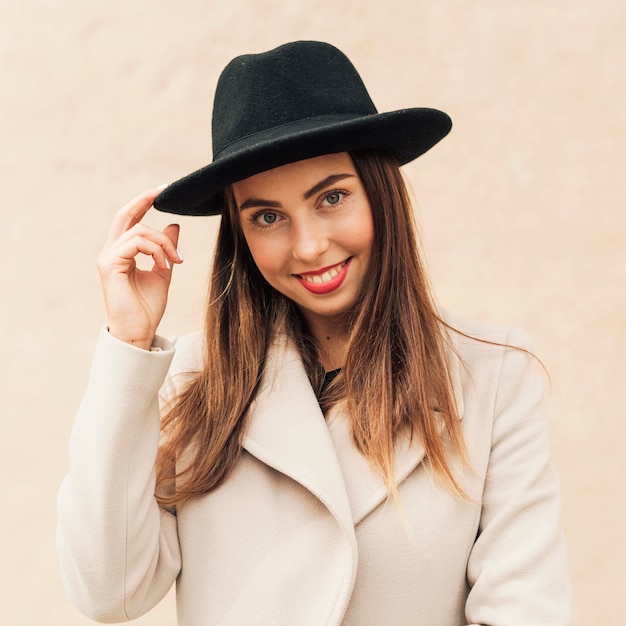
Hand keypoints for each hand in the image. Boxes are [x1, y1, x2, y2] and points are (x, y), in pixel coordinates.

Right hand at [96, 187, 182, 349]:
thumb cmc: (148, 307)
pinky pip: (136, 243)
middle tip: (164, 190)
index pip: (130, 220)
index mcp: (122, 253)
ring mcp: (107, 257)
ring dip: (163, 243)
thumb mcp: (163, 272)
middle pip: (125, 215)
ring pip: (139, 231)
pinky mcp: (109, 265)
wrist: (140, 331)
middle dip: (144, 199)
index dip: (143, 202)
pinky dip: (156, 250)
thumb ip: (166, 249)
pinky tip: (164, 265)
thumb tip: (174, 225)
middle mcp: (111, 252)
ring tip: (175, 261)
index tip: (163, 191)